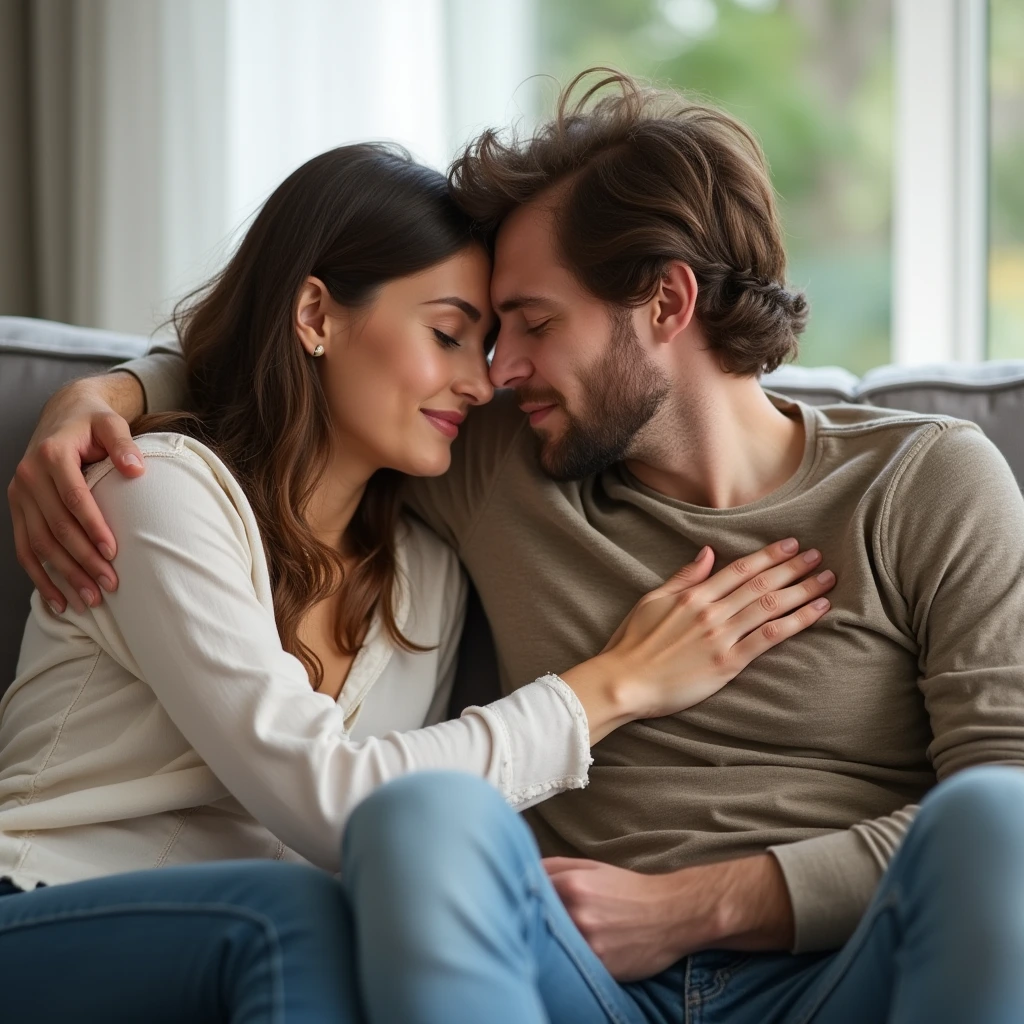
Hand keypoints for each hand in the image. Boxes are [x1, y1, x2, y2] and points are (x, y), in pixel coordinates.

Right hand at [8, 372, 145, 613]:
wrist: (64, 414)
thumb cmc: (94, 423)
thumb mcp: (111, 423)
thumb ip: (124, 444)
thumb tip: (136, 468)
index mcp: (52, 455)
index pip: (73, 498)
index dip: (92, 527)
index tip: (114, 552)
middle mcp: (29, 476)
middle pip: (55, 527)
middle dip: (82, 559)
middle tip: (109, 585)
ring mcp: (19, 495)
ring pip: (38, 543)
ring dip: (63, 574)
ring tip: (89, 600)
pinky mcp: (17, 509)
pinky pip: (24, 548)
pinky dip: (39, 576)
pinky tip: (58, 600)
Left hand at [544, 853, 793, 981]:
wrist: (672, 913)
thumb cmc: (630, 889)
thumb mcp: (594, 866)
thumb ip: (556, 866)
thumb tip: (523, 870)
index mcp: (572, 884)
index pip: (528, 891)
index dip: (520, 898)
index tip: (515, 903)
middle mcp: (577, 913)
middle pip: (535, 920)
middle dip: (531, 923)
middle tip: (527, 927)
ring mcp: (589, 943)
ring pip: (552, 947)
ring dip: (548, 946)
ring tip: (550, 944)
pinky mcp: (601, 967)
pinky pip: (572, 968)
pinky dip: (568, 964)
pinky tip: (570, 960)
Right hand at [590, 539, 833, 722]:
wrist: (623, 682)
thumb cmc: (632, 644)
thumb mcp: (652, 601)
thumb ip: (683, 577)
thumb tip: (708, 553)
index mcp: (693, 596)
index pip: (739, 569)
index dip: (768, 555)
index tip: (791, 544)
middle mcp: (711, 612)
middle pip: (761, 584)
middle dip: (793, 567)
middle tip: (819, 555)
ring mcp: (721, 637)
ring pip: (771, 606)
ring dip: (803, 590)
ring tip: (827, 579)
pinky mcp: (727, 663)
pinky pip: (769, 638)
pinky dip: (796, 622)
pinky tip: (817, 612)